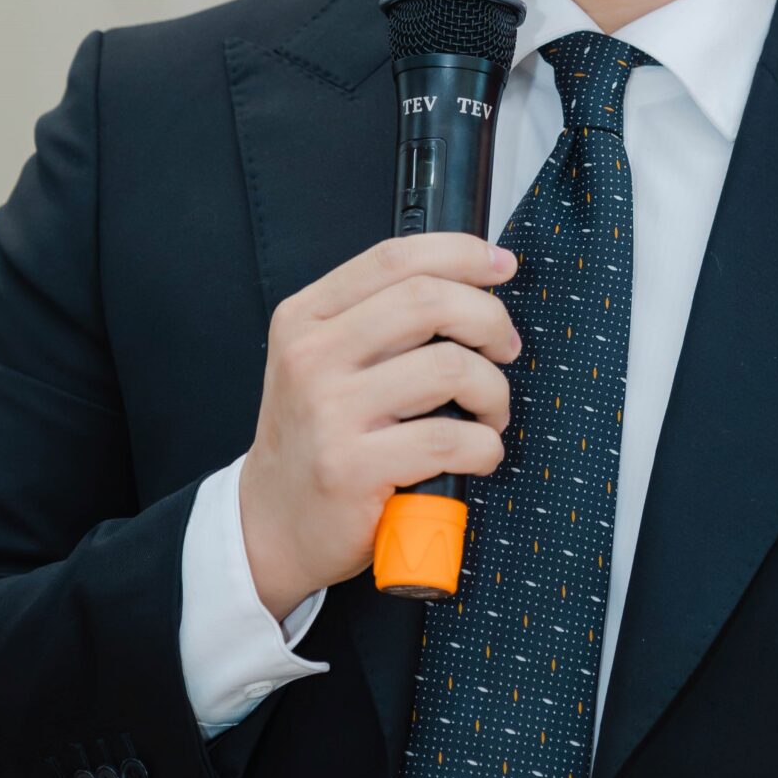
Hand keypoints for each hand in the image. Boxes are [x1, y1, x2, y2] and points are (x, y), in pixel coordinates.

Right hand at [239, 232, 521, 619]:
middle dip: (489, 320)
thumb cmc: (317, 439)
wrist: (272, 525)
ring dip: (493, 391)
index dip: (462, 253)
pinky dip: (485, 446)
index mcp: (306, 319)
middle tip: (505, 348)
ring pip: (450, 368)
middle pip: (428, 301)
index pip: (394, 258)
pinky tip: (477, 455)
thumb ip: (378, 321)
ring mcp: (328, 413)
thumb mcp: (323, 363)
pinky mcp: (350, 468)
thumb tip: (471, 286)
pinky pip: (450, 440)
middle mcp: (311, 357)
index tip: (502, 265)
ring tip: (489, 413)